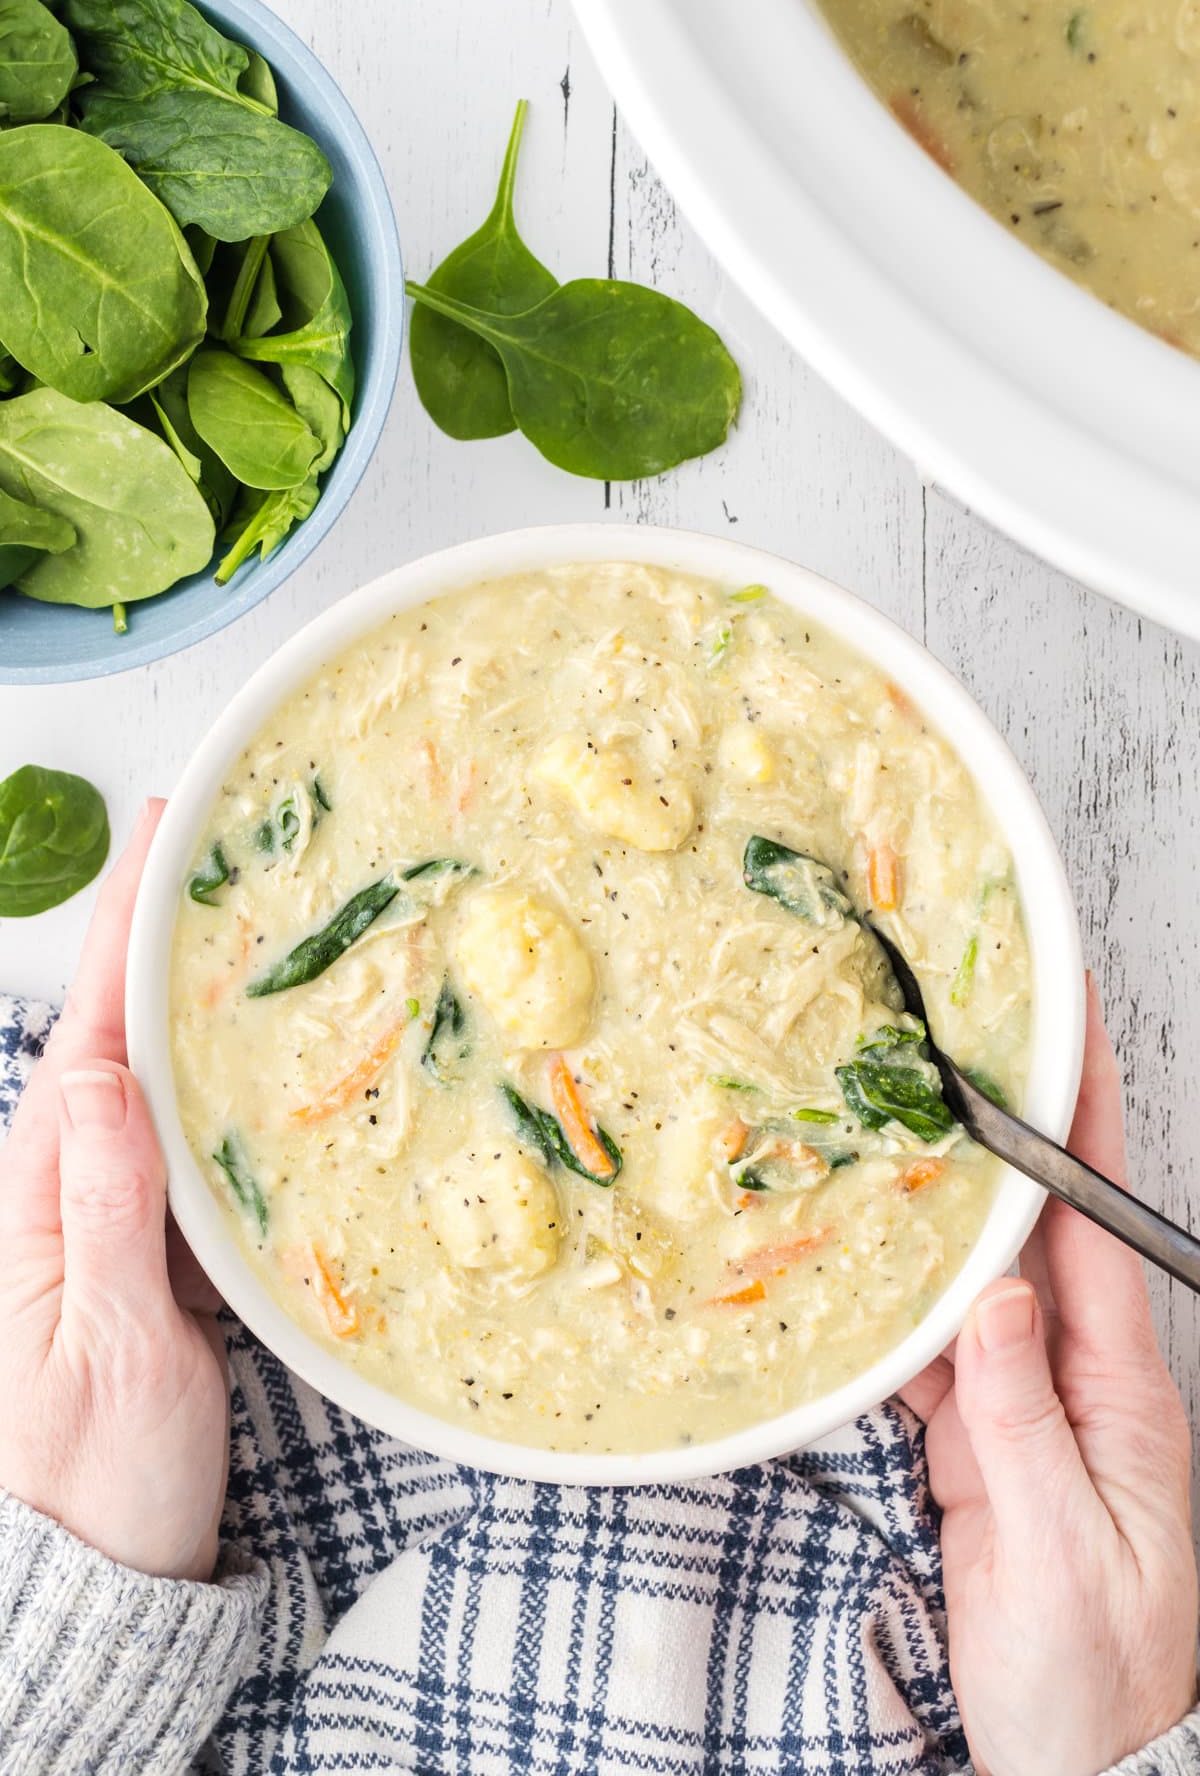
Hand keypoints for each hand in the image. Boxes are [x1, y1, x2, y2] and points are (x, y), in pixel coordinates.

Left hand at [0, 802, 227, 1582]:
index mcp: (40, 1194)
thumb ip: (104, 1213)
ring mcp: (107, 1214)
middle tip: (220, 840)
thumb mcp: (105, 1352)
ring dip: (193, 989)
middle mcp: (66, 1186)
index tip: (166, 835)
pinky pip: (183, 1135)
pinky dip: (218, 1071)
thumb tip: (105, 1078)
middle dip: (160, 929)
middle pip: (119, 1030)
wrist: (96, 1575)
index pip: (89, 1033)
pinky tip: (256, 1042)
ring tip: (251, 911)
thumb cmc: (95, 1480)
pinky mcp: (148, 1247)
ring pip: (155, 1074)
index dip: (128, 928)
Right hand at [901, 977, 1197, 1775]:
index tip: (1070, 1028)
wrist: (1069, 1762)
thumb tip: (997, 1304)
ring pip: (972, 1283)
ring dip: (933, 1218)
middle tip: (956, 1049)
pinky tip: (859, 1282)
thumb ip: (1025, 1421)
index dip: (1086, 1120)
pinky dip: (893, 1316)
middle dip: (1003, 1137)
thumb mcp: (1064, 1551)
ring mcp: (1025, 1406)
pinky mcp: (979, 1443)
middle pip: (1036, 1232)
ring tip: (886, 1141)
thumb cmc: (1095, 1674)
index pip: (1102, 1225)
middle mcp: (1078, 1379)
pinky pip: (931, 1356)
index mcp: (1123, 1393)